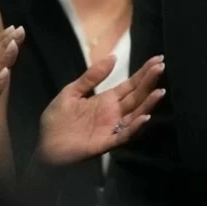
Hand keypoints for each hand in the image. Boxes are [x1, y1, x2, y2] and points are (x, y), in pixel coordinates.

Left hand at [37, 55, 165, 165]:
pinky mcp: (107, 142)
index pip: (130, 84)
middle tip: (162, 67)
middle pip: (137, 95)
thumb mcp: (70, 93)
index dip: (144, 72)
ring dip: (148, 104)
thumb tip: (113, 57)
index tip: (158, 59)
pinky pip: (124, 135)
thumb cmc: (56, 122)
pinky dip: (135, 127)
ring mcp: (112, 127)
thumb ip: (91, 77)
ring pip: (136, 114)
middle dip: (149, 82)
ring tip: (160, 91)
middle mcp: (114, 112)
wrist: (45, 148)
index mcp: (107, 100)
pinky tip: (144, 117)